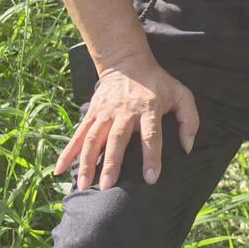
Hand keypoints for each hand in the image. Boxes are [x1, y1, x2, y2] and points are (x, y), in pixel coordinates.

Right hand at [54, 54, 199, 191]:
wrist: (127, 61)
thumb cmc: (157, 82)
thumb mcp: (180, 93)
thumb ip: (189, 120)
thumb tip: (187, 147)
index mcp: (149, 107)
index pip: (151, 134)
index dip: (151, 156)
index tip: (150, 178)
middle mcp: (125, 110)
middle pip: (117, 138)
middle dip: (111, 162)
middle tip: (107, 186)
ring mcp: (106, 111)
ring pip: (94, 138)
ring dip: (87, 161)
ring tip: (83, 186)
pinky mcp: (93, 113)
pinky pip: (79, 134)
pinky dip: (68, 152)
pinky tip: (59, 170)